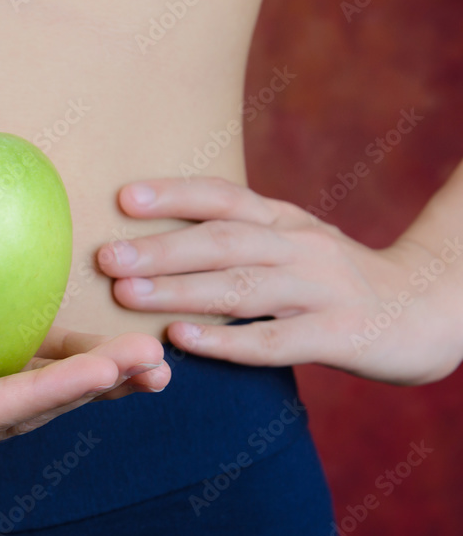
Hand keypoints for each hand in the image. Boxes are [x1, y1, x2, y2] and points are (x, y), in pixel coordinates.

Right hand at [0, 263, 169, 470]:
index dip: (40, 398)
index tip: (101, 371)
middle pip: (17, 415)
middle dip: (86, 391)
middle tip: (150, 361)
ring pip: (26, 398)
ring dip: (89, 382)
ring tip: (151, 362)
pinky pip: (10, 365)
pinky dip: (58, 358)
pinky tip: (104, 347)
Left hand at [96, 177, 461, 384]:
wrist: (430, 309)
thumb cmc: (337, 281)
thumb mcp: (295, 245)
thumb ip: (242, 239)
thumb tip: (157, 242)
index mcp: (286, 221)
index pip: (225, 197)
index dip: (175, 195)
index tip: (124, 198)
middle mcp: (302, 246)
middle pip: (225, 241)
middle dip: (161, 248)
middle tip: (105, 256)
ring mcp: (323, 290)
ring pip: (243, 287)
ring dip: (182, 290)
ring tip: (127, 294)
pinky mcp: (340, 335)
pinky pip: (275, 340)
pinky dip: (226, 340)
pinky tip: (183, 340)